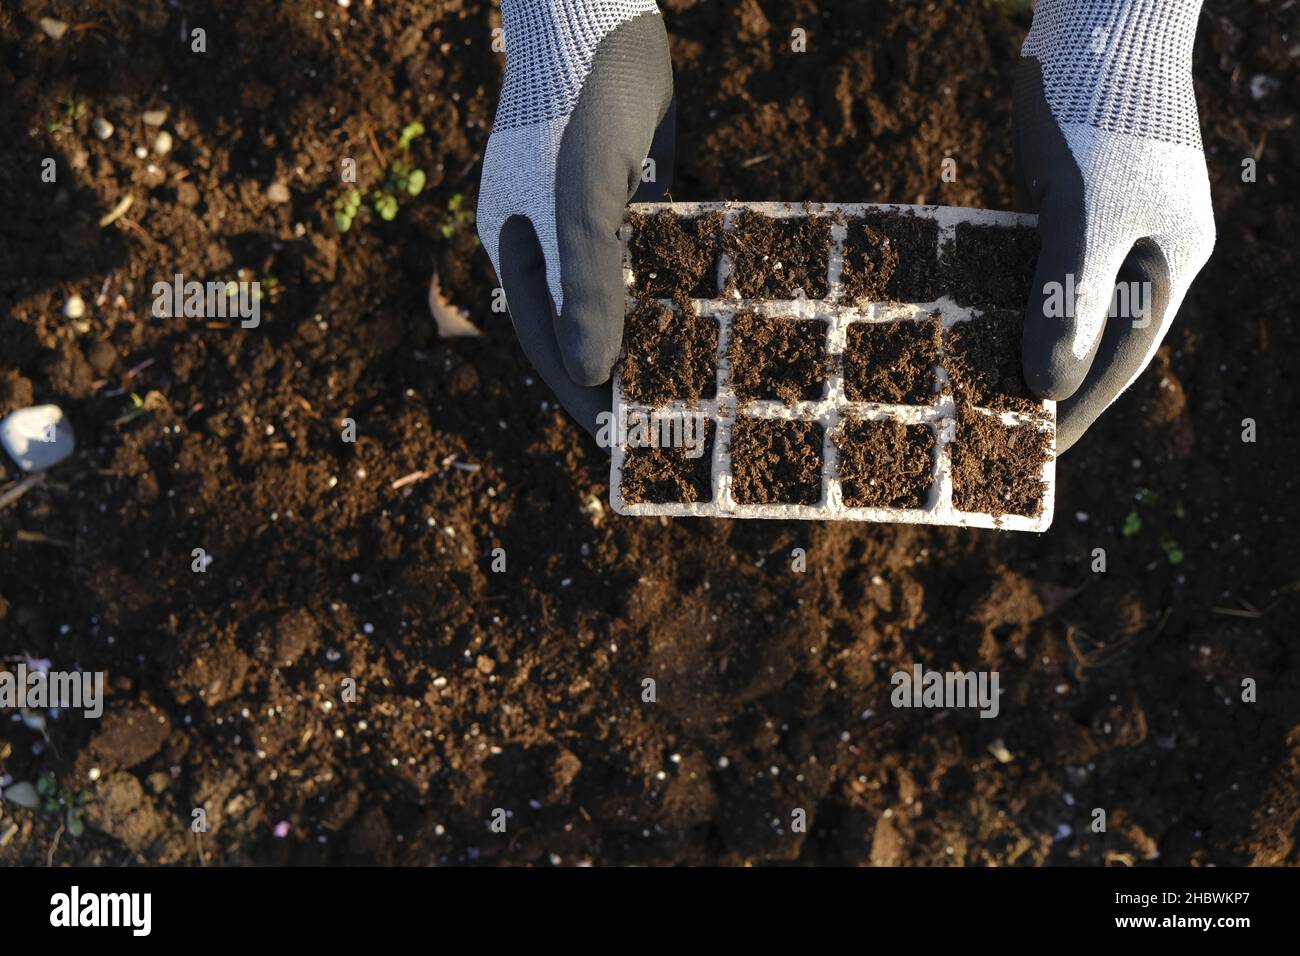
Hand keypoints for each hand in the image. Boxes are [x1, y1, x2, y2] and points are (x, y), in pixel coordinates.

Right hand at [477, 0, 674, 438]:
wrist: (604, 9)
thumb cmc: (583, 102)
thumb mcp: (585, 199)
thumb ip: (587, 288)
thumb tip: (595, 377)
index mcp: (517, 248)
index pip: (548, 339)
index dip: (583, 394)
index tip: (621, 441)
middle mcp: (549, 241)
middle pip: (585, 325)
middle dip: (622, 373)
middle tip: (669, 423)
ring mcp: (591, 217)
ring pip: (622, 293)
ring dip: (652, 335)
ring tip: (695, 384)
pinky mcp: (633, 193)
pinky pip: (651, 255)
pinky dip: (674, 287)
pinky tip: (710, 318)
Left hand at [1013, 0, 1214, 452]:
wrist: (1097, 16)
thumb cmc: (1101, 114)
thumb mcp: (1085, 216)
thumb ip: (1068, 301)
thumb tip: (1045, 389)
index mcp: (1167, 265)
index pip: (1120, 361)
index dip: (1075, 411)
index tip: (1036, 456)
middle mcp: (1142, 250)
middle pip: (1092, 337)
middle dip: (1046, 384)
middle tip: (993, 430)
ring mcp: (1106, 221)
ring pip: (1061, 300)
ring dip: (1021, 340)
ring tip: (972, 386)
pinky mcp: (1069, 196)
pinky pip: (1037, 261)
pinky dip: (1007, 291)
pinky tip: (964, 317)